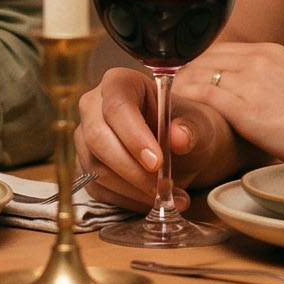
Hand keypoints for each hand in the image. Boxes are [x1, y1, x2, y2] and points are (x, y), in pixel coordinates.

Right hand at [77, 66, 244, 207]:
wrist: (179, 148)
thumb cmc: (185, 127)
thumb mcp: (198, 124)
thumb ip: (191, 128)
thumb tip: (179, 138)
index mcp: (120, 83)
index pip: (117, 106)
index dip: (134, 136)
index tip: (156, 162)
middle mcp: (93, 107)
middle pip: (98, 138)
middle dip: (132, 169)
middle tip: (163, 187)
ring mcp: (85, 138)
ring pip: (96, 167)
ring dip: (133, 189)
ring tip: (169, 196)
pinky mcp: (85, 167)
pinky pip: (97, 188)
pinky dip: (127, 200)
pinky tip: (152, 201)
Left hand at [169, 42, 283, 162]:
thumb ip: (270, 84)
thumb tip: (253, 100)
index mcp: (271, 52)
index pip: (217, 50)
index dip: (195, 66)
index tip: (182, 81)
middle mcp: (258, 59)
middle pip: (201, 59)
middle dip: (180, 76)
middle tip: (166, 95)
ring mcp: (252, 82)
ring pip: (196, 75)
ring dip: (178, 91)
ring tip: (165, 107)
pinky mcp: (248, 109)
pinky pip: (202, 98)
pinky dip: (184, 104)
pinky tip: (174, 116)